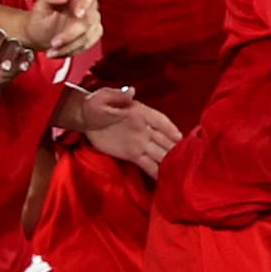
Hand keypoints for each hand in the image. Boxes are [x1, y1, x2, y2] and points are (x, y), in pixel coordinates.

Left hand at [27, 0, 101, 58]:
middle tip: (54, 42)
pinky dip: (71, 51)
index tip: (78, 14)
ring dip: (69, 46)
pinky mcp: (93, 35)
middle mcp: (87, 6)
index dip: (86, 2)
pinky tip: (58, 52)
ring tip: (51, 50)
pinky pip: (86, 44)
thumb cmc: (41, 16)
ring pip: (87, 35)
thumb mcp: (41, 4)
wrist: (40, 33)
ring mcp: (92, 21)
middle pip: (88, 19)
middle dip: (71, 34)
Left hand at [66, 85, 181, 176]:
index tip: (179, 138)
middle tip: (186, 161)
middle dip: (174, 149)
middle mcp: (144, 128)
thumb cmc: (94, 104)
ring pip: (158, 153)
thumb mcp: (104, 97)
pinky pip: (146, 164)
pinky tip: (164, 180)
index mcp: (140, 112)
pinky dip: (155, 171)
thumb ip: (118, 95)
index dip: (170, 129)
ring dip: (168, 162)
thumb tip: (131, 91)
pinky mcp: (131, 154)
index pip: (160, 121)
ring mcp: (139, 142)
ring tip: (180, 173)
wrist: (83, 118)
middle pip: (163, 140)